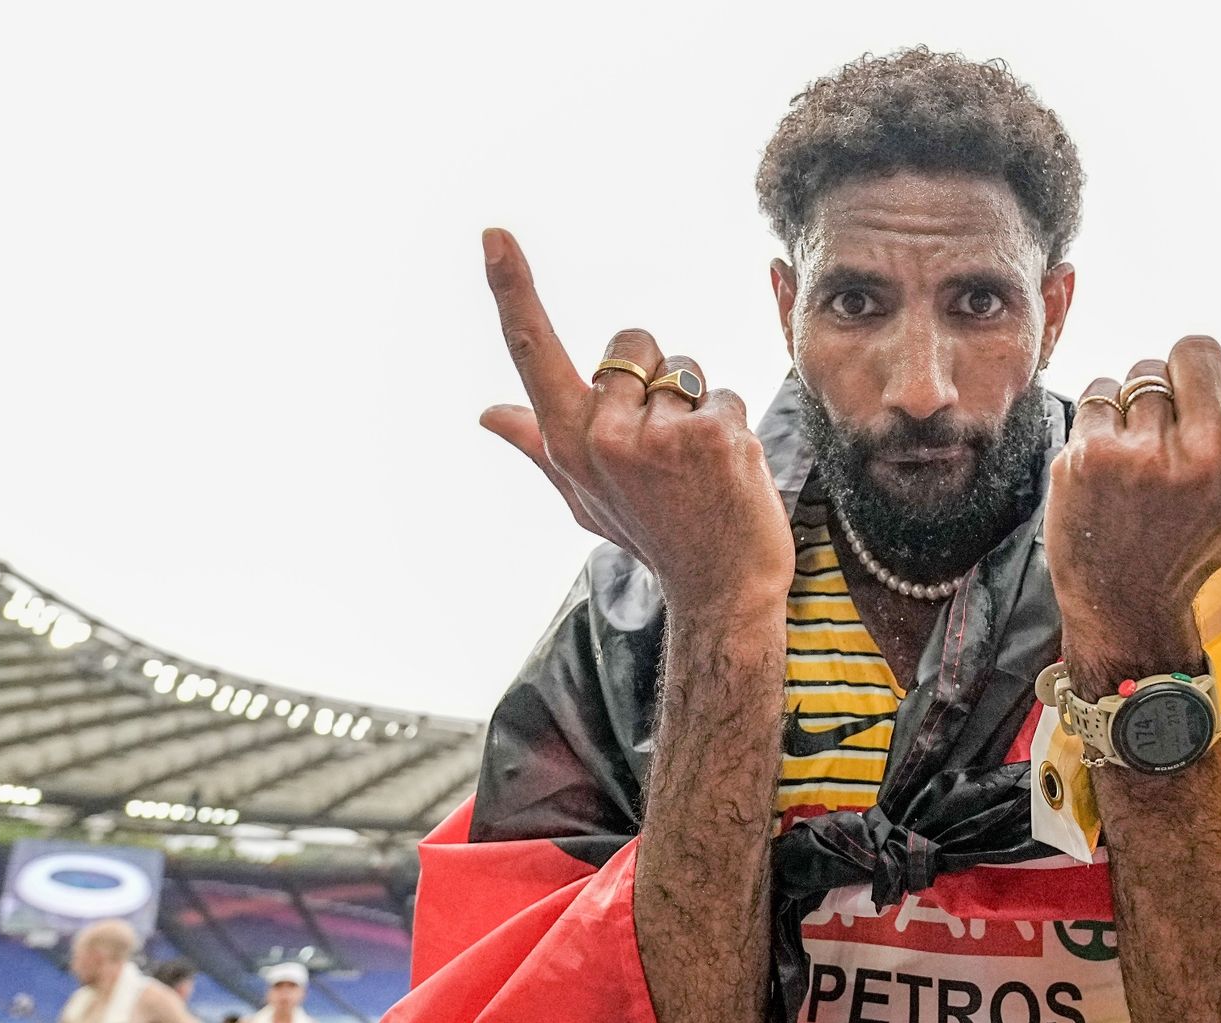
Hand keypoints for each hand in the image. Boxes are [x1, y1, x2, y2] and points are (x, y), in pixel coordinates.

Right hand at [476, 229, 794, 614]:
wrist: (722, 590)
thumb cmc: (653, 537)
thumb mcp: (585, 497)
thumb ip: (539, 446)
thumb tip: (487, 413)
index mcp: (568, 442)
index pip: (535, 351)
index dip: (513, 289)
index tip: (495, 234)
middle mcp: (603, 436)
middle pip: (631, 344)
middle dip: (654, 375)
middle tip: (667, 446)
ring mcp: (657, 436)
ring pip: (685, 371)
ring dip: (698, 406)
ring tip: (699, 466)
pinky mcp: (710, 435)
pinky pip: (724, 395)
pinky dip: (733, 426)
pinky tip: (728, 472)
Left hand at [1046, 218, 1220, 650]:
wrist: (1128, 608)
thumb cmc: (1211, 545)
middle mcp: (1214, 459)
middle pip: (1196, 347)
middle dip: (1185, 380)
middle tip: (1177, 444)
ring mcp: (1151, 461)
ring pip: (1142, 372)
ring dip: (1138, 405)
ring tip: (1139, 466)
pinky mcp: (1094, 459)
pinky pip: (1098, 393)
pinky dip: (1097, 421)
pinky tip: (1104, 471)